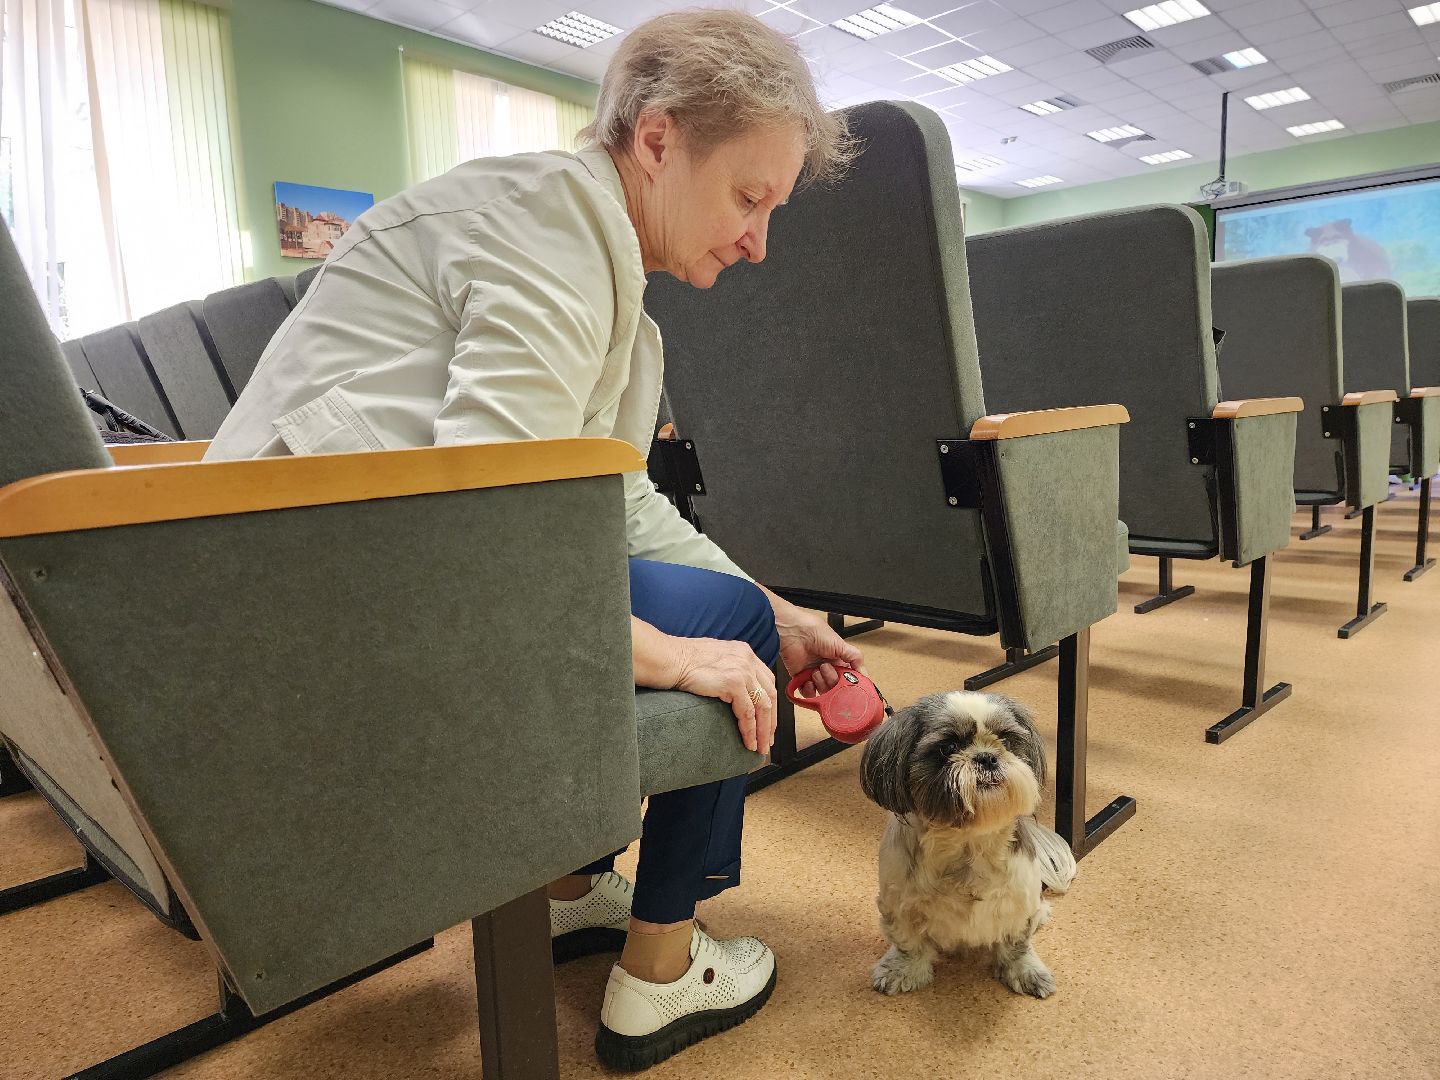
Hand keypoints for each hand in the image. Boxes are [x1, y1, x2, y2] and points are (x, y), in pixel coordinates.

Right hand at [670, 637, 777, 755]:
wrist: (669, 659)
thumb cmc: (682, 660)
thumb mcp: (715, 659)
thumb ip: (729, 669)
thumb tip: (734, 689)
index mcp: (745, 652)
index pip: (767, 681)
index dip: (770, 703)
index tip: (768, 720)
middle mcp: (748, 659)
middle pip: (769, 695)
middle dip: (770, 721)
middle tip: (768, 739)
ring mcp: (742, 670)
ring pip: (762, 707)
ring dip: (762, 730)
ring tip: (760, 747)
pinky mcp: (733, 683)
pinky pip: (747, 713)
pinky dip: (750, 731)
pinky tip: (749, 742)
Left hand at [771, 603, 865, 699]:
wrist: (793, 632)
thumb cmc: (814, 632)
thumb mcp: (841, 644)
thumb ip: (855, 658)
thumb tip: (865, 674)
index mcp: (838, 660)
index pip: (848, 678)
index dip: (849, 683)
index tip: (850, 684)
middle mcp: (827, 668)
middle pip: (836, 687)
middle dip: (833, 681)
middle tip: (827, 668)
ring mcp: (814, 674)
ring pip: (824, 691)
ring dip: (821, 683)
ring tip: (815, 670)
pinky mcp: (801, 678)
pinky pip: (808, 693)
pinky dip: (809, 689)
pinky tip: (808, 679)